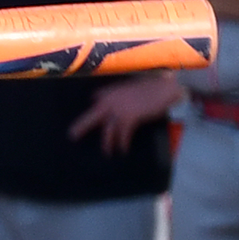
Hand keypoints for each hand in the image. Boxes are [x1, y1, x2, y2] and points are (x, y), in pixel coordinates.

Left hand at [67, 72, 183, 155]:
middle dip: (81, 126)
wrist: (167, 86)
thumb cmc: (155, 86)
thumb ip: (124, 96)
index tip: (91, 108)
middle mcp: (111, 99)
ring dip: (107, 143)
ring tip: (107, 153)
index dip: (95, 104)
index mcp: (112, 90)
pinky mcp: (129, 117)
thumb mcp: (134, 88)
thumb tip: (124, 106)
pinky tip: (123, 151)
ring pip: (107, 130)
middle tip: (71, 136)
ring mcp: (119, 109)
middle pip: (92, 116)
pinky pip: (122, 135)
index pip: (96, 97)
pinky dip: (122, 144)